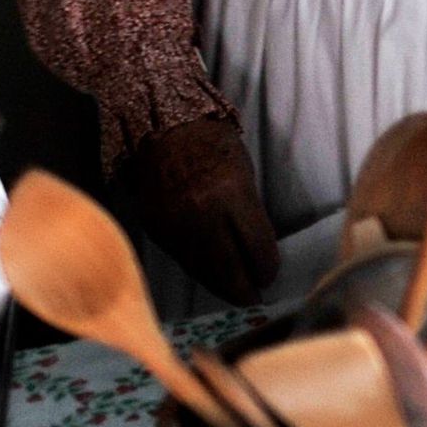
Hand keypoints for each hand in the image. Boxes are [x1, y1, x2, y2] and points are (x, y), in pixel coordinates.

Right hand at [116, 113, 279, 303]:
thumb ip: (248, 212)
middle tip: (255, 299)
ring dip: (222, 287)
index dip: (266, 268)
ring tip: (236, 295)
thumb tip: (255, 249)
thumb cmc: (211, 143)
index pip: (256, 248)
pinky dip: (201, 272)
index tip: (270, 275)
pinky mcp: (156, 231)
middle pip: (229, 269)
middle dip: (245, 290)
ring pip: (203, 272)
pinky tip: (212, 277)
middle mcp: (201, 215)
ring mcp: (175, 226)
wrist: (160, 128)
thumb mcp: (242, 172)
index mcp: (231, 194)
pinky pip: (183, 261)